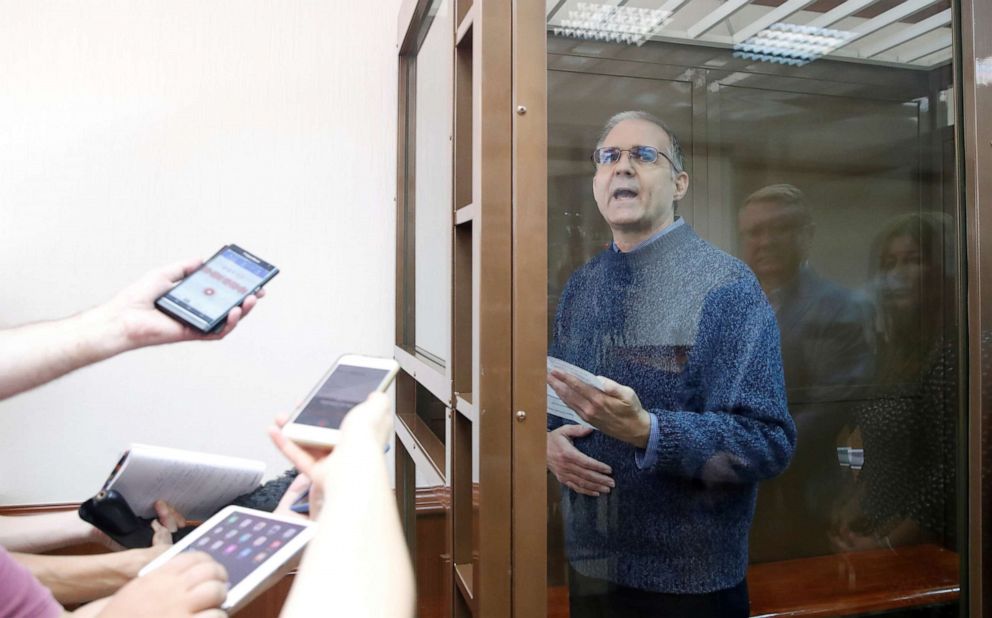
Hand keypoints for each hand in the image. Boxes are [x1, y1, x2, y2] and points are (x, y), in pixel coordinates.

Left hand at [93, 259, 264, 352]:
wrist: (123, 316)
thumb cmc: (137, 298)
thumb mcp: (163, 274)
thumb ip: (183, 268)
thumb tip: (201, 260)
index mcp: (191, 298)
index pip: (218, 292)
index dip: (235, 287)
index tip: (249, 278)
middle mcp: (196, 312)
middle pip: (227, 306)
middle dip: (246, 299)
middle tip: (259, 291)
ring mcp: (196, 324)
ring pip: (227, 321)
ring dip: (242, 311)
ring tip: (250, 300)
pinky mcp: (192, 334)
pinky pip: (216, 332)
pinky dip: (228, 323)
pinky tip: (234, 312)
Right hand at [95, 551, 227, 617]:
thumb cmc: (122, 616)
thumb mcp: (139, 591)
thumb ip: (164, 582)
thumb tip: (195, 580)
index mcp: (158, 577)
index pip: (196, 557)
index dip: (210, 564)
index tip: (213, 571)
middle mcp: (170, 590)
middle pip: (211, 572)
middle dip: (219, 580)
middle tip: (219, 590)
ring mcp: (178, 610)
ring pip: (217, 592)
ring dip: (219, 601)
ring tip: (214, 609)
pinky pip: (215, 616)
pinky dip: (217, 617)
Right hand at [267, 392, 392, 518]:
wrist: (353, 466)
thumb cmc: (365, 440)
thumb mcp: (376, 408)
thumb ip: (377, 400)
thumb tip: (376, 394)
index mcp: (364, 433)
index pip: (351, 418)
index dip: (336, 407)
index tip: (322, 397)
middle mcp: (349, 447)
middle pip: (325, 429)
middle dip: (308, 417)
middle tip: (298, 407)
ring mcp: (333, 461)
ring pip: (308, 443)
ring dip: (292, 429)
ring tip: (281, 417)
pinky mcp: (318, 472)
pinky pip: (297, 457)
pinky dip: (284, 444)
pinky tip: (275, 431)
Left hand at [547, 371, 651, 447]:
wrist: (634, 431)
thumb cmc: (633, 410)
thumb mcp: (628, 394)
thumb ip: (613, 386)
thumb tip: (599, 379)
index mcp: (599, 400)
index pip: (578, 386)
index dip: (565, 378)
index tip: (555, 370)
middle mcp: (590, 409)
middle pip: (569, 394)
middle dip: (556, 383)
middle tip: (546, 373)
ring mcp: (587, 416)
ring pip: (568, 402)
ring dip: (558, 391)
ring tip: (550, 382)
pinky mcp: (587, 420)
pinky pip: (572, 408)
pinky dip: (564, 400)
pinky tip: (560, 394)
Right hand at [547, 425, 613, 496]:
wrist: (538, 450)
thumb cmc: (554, 439)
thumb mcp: (563, 430)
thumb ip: (577, 429)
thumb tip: (590, 429)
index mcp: (567, 453)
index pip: (586, 462)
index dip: (598, 467)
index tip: (609, 470)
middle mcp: (566, 466)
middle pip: (586, 475)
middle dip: (600, 480)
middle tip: (612, 483)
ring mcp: (563, 474)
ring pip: (582, 483)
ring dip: (595, 487)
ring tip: (607, 489)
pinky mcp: (562, 479)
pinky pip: (575, 487)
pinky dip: (586, 492)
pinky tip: (596, 493)